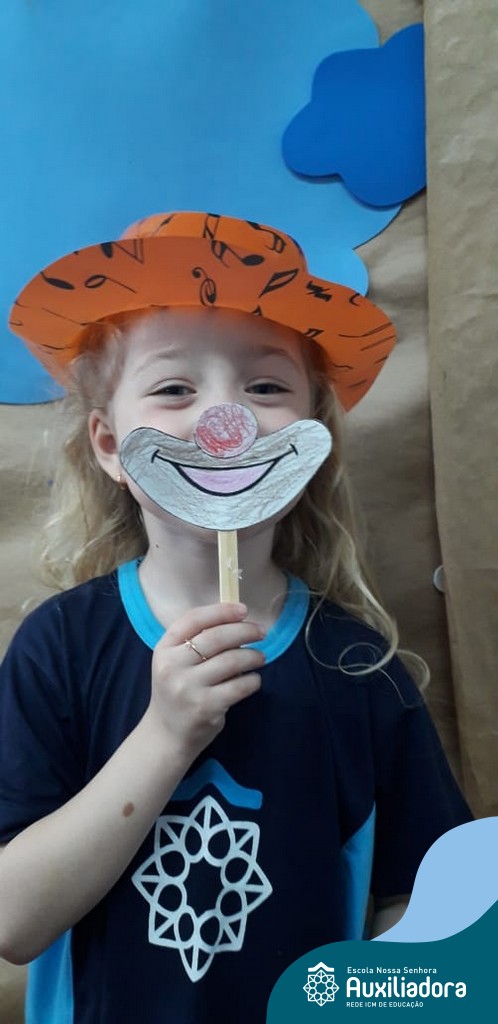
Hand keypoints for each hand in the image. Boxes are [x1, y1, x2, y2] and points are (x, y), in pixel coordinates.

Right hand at [146, 603, 264, 760]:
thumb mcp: (175, 662)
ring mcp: (188, 687)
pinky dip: (253, 680)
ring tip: (260, 658)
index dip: (221, 611)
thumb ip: (196, 641)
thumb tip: (237, 620)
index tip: (243, 610)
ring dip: (253, 656)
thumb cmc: (177, 691)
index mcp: (164, 649)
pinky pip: (240, 686)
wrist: (166, 734)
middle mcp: (172, 666)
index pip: (193, 619)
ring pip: (232, 660)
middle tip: (261, 633)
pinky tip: (254, 680)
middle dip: (245, 631)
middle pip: (217, 637)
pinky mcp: (206, 707)